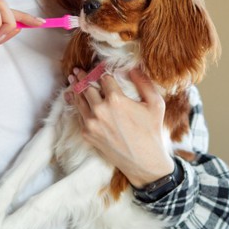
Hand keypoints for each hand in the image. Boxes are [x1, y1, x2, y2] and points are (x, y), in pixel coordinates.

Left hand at [68, 68, 174, 187]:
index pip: (104, 77)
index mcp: (116, 99)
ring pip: (79, 99)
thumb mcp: (155, 104)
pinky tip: (72, 97)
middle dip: (83, 76)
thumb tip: (133, 68)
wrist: (144, 162)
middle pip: (86, 86)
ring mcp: (91, 123)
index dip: (102, 70)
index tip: (99, 66)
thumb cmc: (151, 131)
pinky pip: (78, 114)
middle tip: (78, 70)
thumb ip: (144, 82)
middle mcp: (100, 110)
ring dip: (76, 88)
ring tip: (73, 78)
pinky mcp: (87, 134)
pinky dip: (75, 104)